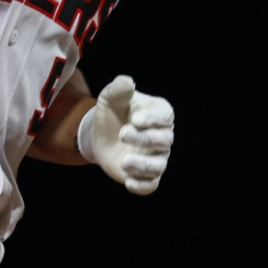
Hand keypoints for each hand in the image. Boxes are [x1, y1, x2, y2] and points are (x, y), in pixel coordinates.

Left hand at [79, 75, 173, 194]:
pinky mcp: (146, 175)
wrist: (101, 134)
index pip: (166, 116)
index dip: (153, 118)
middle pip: (165, 140)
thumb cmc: (112, 112)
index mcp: (158, 114)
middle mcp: (162, 136)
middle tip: (122, 133)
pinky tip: (127, 180)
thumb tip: (127, 81)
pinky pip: (151, 185)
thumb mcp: (111, 97)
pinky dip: (142, 186)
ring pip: (159, 165)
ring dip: (143, 165)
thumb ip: (119, 88)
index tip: (134, 118)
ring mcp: (156, 157)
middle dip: (145, 138)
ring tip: (123, 161)